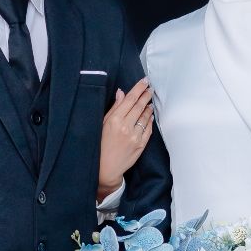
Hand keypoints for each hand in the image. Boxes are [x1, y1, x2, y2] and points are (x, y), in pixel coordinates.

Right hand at [98, 77, 153, 197]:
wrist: (105, 168)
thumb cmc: (100, 145)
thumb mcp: (102, 124)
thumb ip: (114, 108)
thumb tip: (122, 93)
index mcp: (114, 120)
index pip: (130, 99)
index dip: (138, 88)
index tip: (145, 81)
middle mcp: (126, 127)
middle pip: (140, 106)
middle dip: (146, 95)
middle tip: (149, 88)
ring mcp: (135, 136)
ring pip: (146, 117)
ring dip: (148, 107)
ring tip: (149, 101)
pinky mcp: (140, 145)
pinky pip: (148, 129)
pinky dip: (150, 121)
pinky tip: (149, 116)